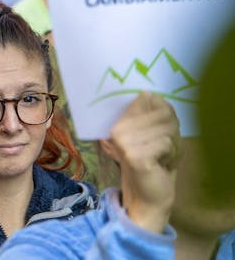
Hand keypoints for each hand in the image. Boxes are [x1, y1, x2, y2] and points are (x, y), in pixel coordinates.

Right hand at [100, 92, 179, 232]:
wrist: (147, 196)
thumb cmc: (155, 162)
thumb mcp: (154, 133)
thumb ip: (152, 113)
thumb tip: (149, 93)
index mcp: (119, 121)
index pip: (149, 98)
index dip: (165, 112)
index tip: (160, 130)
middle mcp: (117, 128)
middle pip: (162, 113)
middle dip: (172, 131)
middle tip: (163, 149)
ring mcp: (124, 142)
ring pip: (166, 128)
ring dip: (173, 145)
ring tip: (162, 156)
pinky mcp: (134, 155)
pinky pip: (165, 143)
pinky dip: (171, 154)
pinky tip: (161, 164)